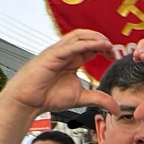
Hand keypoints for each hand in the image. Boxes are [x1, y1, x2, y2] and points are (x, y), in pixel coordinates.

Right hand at [0, 30, 119, 114]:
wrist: (28, 101)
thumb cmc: (48, 96)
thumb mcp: (81, 98)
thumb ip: (99, 99)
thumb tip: (116, 108)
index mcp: (72, 59)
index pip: (90, 46)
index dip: (104, 47)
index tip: (114, 56)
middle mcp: (66, 53)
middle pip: (86, 37)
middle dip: (101, 39)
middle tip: (114, 49)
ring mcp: (58, 52)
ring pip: (78, 36)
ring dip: (95, 37)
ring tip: (108, 44)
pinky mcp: (53, 55)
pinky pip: (72, 45)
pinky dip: (87, 43)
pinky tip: (99, 46)